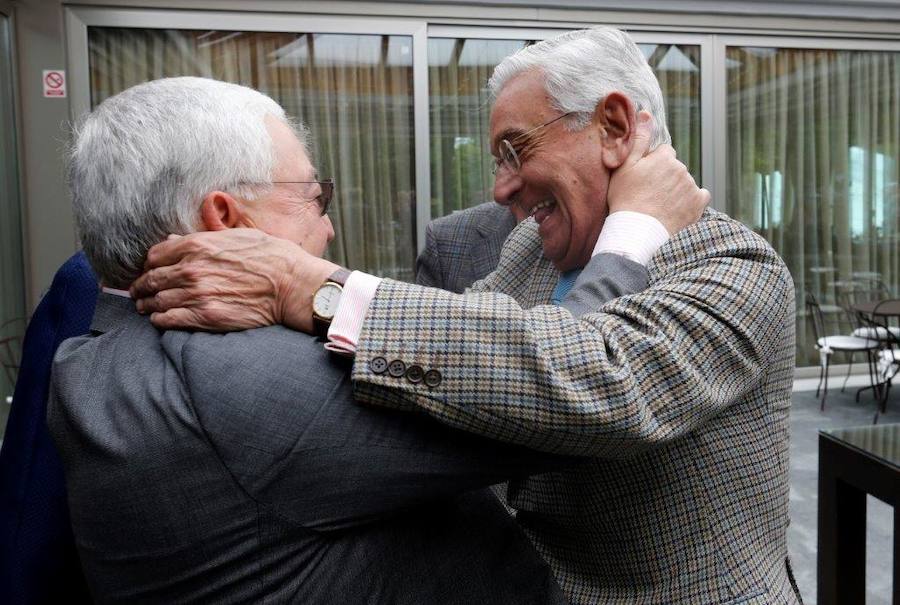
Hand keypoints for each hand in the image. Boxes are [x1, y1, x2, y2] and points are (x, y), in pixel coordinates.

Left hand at [130, 229, 339, 333]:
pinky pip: (169, 320)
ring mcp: (196, 294)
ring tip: (146, 308)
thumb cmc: (270, 257)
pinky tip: (161, 319)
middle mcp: (191, 269)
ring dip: (147, 305)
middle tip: (139, 293)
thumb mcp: (236, 236)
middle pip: (151, 279)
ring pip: (156, 301)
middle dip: (142, 287)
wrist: (291, 285)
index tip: (150, 271)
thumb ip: (201, 239)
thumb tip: (173, 241)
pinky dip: (160, 319)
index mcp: (196, 245)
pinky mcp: (205, 316)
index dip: (150, 264)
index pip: (155, 255)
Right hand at [607, 111, 709, 234]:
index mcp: (665, 157)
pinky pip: (700, 196)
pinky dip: (691, 201)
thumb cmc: (625, 200)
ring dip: (676, 189)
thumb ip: (639, 139)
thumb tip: (647, 113)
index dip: (652, 165)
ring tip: (659, 205)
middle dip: (665, 176)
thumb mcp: (624, 167)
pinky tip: (677, 209)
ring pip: (684, 182)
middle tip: (649, 194)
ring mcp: (691, 187)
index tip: (643, 179)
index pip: (663, 153)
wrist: (637, 232)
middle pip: (674, 168)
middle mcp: (682, 168)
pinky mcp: (698, 204)